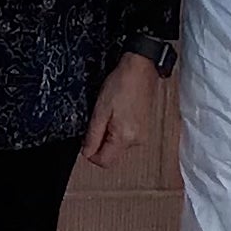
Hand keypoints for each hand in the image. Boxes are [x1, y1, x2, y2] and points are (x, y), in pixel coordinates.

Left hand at [81, 53, 156, 169]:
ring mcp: (142, 134)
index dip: (91, 153)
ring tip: (111, 111)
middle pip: (111, 154)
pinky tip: (119, 111)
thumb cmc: (121, 84)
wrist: (140, 69)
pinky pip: (126, 136)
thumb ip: (92, 135)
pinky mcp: (144, 127)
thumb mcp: (100, 110)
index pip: (104, 162)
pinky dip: (118, 128)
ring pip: (118, 144)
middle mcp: (136, 141)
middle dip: (101, 141)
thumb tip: (86, 153)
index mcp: (125, 138)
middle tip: (99, 118)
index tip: (86, 138)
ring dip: (109, 133)